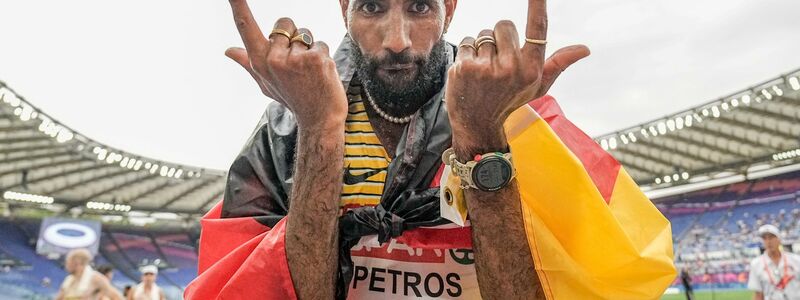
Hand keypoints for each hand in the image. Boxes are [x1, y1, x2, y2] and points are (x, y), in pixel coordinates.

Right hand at [224, 0, 347, 128]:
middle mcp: (274, 59)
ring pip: (305, 34)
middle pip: (284, 23)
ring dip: (310, 47)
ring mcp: (294, 59)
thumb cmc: (293, 99)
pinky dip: (323, 55)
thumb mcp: (266, 83)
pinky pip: (320, 43)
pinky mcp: (315, 58)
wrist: (319, 119)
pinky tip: (321, 73)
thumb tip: (228, 51)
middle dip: (293, 35)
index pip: (246, 28)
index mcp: (260, 62)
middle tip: (298, 63)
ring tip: (310, 70)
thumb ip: (248, 63)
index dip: (238, 6)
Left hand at [445, 0, 589, 139]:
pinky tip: (470, 71)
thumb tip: (586, 48)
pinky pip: (468, 41)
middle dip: (500, 36)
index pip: (538, 29)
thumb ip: (559, 63)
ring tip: (483, 70)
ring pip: (484, 33)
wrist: (476, 124)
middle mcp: (511, 68)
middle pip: (505, 24)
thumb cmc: (510, 100)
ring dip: (483, 46)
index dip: (538, 6)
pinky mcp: (465, 68)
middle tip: (498, 60)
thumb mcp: (538, 86)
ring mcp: (487, 68)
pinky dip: (468, 52)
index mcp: (532, 69)